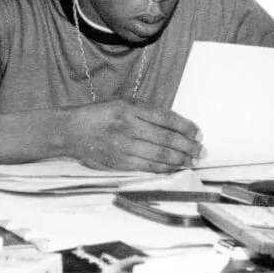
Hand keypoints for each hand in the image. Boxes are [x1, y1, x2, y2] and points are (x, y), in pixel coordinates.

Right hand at [63, 100, 203, 172]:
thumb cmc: (99, 115)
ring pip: (160, 156)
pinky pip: (148, 167)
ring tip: (192, 161)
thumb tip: (175, 125)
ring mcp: (124, 147)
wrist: (72, 131)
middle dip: (189, 147)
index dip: (187, 127)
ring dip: (180, 160)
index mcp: (131, 109)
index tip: (198, 134)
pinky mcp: (120, 163)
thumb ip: (146, 112)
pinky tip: (175, 169)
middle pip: (167, 139)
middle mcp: (129, 127)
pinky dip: (164, 169)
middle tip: (202, 151)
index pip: (167, 119)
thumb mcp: (122, 103)